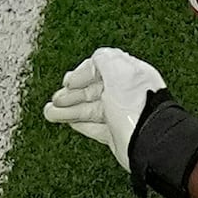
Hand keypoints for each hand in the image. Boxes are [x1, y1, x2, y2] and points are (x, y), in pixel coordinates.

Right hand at [47, 47, 172, 169]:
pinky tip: (66, 122)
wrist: (148, 140)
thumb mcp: (118, 71)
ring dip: (68, 110)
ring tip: (49, 113)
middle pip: (92, 90)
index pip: (101, 69)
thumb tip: (94, 58)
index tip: (67, 82)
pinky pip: (94, 127)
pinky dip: (79, 123)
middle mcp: (125, 93)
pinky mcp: (116, 134)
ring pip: (89, 109)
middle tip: (55, 100)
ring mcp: (120, 114)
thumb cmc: (135, 104)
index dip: (81, 74)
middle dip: (70, 94)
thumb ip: (104, 59)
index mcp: (129, 75)